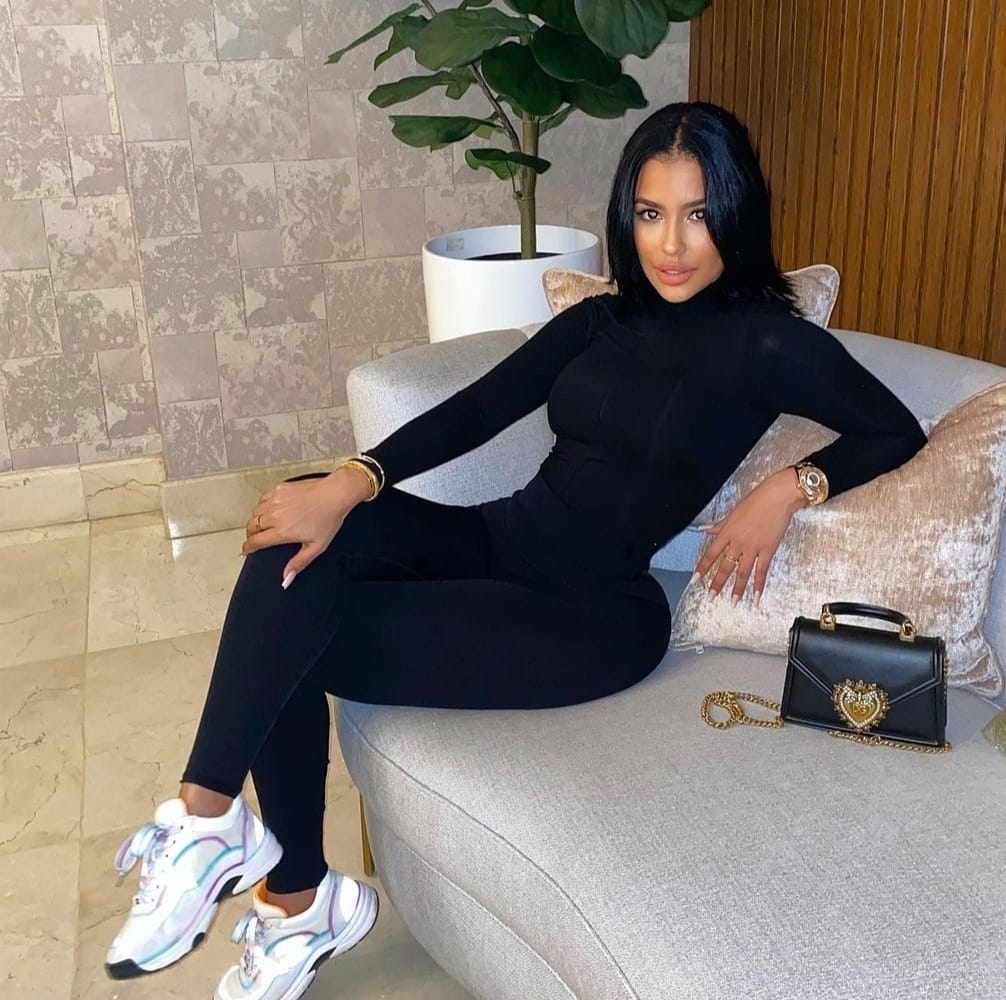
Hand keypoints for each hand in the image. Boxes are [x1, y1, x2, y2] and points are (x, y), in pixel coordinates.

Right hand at [241, 469, 371, 581]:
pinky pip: (262, 499)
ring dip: (256, 520)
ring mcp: (275, 501)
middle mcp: (275, 516)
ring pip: (254, 512)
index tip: (246, 551)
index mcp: (282, 532)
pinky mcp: (279, 489)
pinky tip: (271, 509)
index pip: (254, 542)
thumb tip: (286, 579)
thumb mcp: (316, 546)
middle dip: (251, 535)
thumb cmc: (328, 518)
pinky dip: (262, 506)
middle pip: (251, 527)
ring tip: (264, 524)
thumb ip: (299, 563)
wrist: (335, 494)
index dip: (247, 548)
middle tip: (256, 538)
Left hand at [693, 468, 806, 604]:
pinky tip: (756, 596)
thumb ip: (719, 524)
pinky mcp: (768, 550)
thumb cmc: (756, 501)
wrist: (777, 498)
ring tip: (733, 602)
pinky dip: (759, 584)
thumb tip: (705, 529)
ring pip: (742, 572)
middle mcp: (737, 542)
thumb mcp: (733, 511)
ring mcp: (753, 548)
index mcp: (727, 532)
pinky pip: (761, 571)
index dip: (702, 567)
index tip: (695, 579)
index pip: (711, 554)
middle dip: (717, 583)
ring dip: (737, 589)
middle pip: (725, 567)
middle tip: (711, 597)